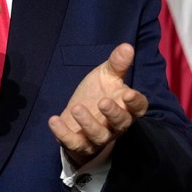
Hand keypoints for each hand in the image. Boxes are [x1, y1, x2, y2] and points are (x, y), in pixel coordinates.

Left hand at [48, 43, 148, 166]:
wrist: (77, 115)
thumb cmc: (97, 93)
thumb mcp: (106, 76)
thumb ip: (117, 64)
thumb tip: (127, 46)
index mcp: (126, 107)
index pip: (138, 107)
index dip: (135, 102)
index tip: (128, 93)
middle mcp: (115, 125)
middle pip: (120, 124)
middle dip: (113, 114)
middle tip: (103, 101)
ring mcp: (98, 137)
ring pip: (99, 135)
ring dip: (88, 123)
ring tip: (76, 108)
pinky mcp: (80, 145)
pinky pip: (74, 143)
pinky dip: (63, 133)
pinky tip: (53, 120)